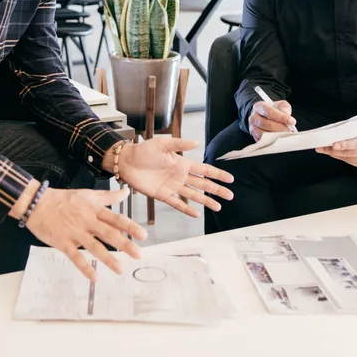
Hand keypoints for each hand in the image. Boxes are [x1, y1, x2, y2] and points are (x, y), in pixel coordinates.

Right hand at [25, 187, 146, 281]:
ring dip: (108, 259)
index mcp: (93, 209)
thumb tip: (126, 192)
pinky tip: (95, 277)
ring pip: (94, 247)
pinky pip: (75, 257)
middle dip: (124, 244)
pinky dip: (85, 267)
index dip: (130, 226)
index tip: (144, 235)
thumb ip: (108, 196)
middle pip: (108, 233)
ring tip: (120, 269)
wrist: (37, 204)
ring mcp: (75, 233)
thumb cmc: (63, 200)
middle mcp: (86, 221)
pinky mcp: (63, 243)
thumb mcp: (87, 194)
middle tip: (138, 255)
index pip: (115, 218)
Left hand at [114, 136, 234, 218]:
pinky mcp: (162, 195)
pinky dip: (187, 209)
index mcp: (182, 163)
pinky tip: (197, 214)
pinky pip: (177, 203)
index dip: (217, 174)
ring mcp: (172, 186)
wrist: (126, 162)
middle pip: (202, 184)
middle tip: (230, 195)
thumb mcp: (162, 144)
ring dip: (206, 201)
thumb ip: (179, 144)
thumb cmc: (143, 150)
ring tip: (218, 207)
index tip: (230, 179)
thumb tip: (196, 142)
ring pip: (193, 195)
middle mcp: (180, 176)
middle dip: (216, 190)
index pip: (204, 170)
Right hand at [248, 99, 296, 140]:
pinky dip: (272, 141)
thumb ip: (284, 107)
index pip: (270, 112)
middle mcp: (253, 117)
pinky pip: (263, 141)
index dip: (282, 117)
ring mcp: (253, 128)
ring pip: (264, 134)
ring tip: (286, 135)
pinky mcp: (255, 137)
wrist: (261, 116)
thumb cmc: (272, 110)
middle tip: (289, 130)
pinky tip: (280, 139)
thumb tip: (287, 114)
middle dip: (280, 128)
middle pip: (266, 124)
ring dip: (277, 135)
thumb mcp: (279, 105)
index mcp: (259, 107)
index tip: (292, 121)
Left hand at [317, 123, 356, 167]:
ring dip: (334, 154)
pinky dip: (339, 157)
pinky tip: (333, 152)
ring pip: (348, 158)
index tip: (333, 145)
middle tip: (322, 147)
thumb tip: (330, 134)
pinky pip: (348, 162)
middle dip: (335, 151)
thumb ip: (346, 130)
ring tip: (324, 149)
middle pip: (351, 153)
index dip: (345, 145)